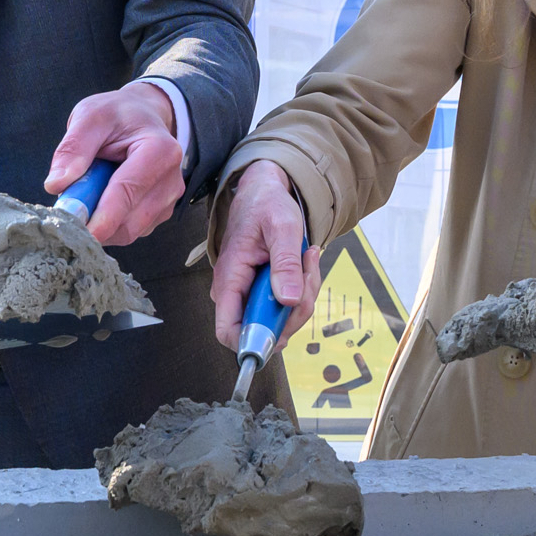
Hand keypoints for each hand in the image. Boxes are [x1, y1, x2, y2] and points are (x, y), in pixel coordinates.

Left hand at [46, 84, 185, 245]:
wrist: (142, 116)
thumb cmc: (117, 114)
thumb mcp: (90, 117)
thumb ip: (73, 148)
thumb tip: (55, 185)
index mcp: (160, 151)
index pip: (128, 192)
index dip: (103, 218)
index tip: (79, 235)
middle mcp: (171, 180)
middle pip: (130, 222)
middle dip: (95, 223)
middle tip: (68, 206)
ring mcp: (168, 200)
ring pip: (128, 231)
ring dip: (100, 222)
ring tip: (89, 189)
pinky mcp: (160, 213)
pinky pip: (129, 230)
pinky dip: (109, 224)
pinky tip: (101, 198)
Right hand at [210, 161, 324, 344]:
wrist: (264, 193)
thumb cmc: (266, 205)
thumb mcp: (282, 227)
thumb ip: (285, 263)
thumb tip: (288, 300)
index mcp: (230, 278)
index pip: (228, 331)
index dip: (254, 342)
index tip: (284, 331)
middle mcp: (236, 292)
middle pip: (264, 330)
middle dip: (295, 310)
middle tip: (307, 273)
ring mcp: (250, 293)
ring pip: (281, 319)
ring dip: (304, 296)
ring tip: (307, 260)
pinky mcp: (264, 291)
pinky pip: (287, 306)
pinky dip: (304, 289)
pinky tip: (305, 264)